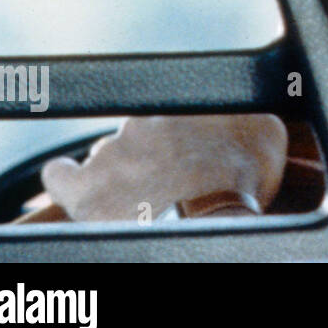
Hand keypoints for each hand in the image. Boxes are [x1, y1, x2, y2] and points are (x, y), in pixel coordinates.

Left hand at [41, 114, 287, 221]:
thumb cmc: (240, 181)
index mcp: (181, 107)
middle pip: (141, 136)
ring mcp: (109, 154)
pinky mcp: (84, 190)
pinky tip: (72, 184)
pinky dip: (65, 180)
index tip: (195, 157)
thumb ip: (249, 113)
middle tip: (174, 184)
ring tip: (142, 202)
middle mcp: (141, 122)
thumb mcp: (266, 130)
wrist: (208, 221)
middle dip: (153, 157)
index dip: (184, 139)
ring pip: (110, 158)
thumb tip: (249, 107)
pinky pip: (61, 177)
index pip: (174, 117)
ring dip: (123, 174)